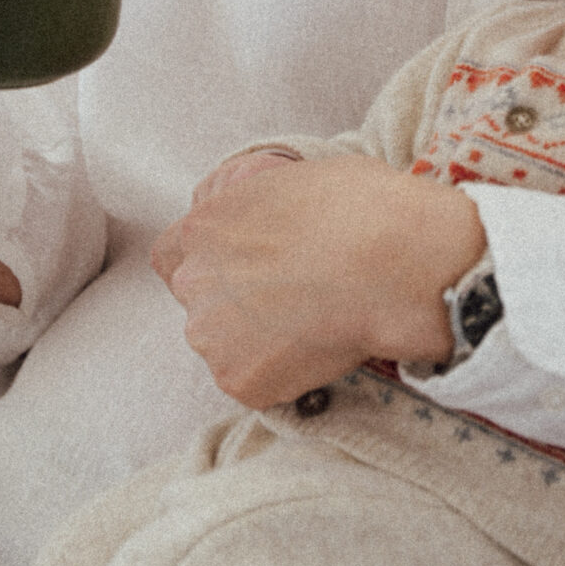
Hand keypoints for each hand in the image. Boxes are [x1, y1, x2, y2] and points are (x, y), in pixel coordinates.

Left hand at [150, 156, 485, 407]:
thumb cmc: (362, 208)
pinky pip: (257, 383)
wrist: (393, 262)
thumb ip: (263, 210)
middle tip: (296, 301)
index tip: (242, 272)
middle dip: (239, 306)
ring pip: (227, 346)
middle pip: (202, 303)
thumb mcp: (295, 182)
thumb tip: (278, 220)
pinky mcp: (239, 380)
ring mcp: (212, 335)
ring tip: (316, 326)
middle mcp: (194, 281)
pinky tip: (323, 350)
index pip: (171, 256)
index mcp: (203, 226)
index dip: (209, 265)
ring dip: (259, 343)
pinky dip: (285, 375)